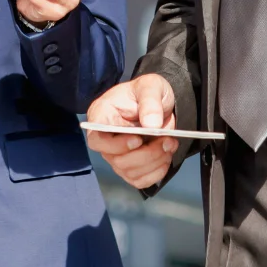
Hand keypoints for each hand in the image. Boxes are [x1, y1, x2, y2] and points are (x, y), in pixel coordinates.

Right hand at [85, 74, 177, 188]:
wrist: (160, 102)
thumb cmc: (148, 91)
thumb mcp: (151, 86)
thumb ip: (150, 103)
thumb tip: (151, 125)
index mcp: (102, 116)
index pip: (96, 139)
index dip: (115, 145)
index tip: (137, 139)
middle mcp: (106, 139)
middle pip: (117, 159)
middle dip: (146, 154)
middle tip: (167, 140)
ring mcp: (117, 155)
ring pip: (130, 171)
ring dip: (154, 162)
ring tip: (170, 144)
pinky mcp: (130, 167)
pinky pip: (140, 180)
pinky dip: (156, 172)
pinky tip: (166, 157)